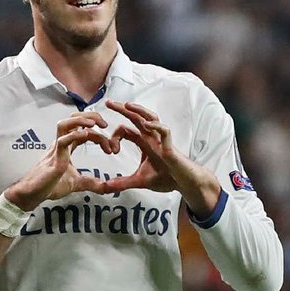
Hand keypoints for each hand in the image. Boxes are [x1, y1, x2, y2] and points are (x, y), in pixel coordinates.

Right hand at [6, 113, 111, 209]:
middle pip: (74, 119)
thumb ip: (92, 183)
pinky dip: (75, 135)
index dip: (98, 134)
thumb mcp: (77, 183)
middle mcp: (61, 144)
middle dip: (91, 117)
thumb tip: (107, 187)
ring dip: (81, 120)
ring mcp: (56, 149)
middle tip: (105, 125)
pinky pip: (63, 141)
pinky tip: (86, 135)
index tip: (110, 147)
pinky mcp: (54, 158)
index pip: (83, 130)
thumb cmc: (50, 186)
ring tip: (94, 124)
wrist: (34, 194)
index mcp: (67, 147)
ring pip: (65, 123)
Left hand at [102, 100, 221, 217]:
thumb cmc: (166, 178)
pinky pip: (164, 131)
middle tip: (108, 103)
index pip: (126, 131)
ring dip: (139, 111)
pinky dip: (156, 126)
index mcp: (144, 143)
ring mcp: (161, 140)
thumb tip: (105, 187)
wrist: (183, 183)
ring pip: (151, 118)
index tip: (110, 150)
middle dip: (122, 109)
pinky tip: (146, 124)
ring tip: (127, 105)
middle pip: (136, 118)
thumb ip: (122, 183)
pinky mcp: (170, 147)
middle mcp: (151, 138)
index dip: (115, 136)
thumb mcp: (139, 181)